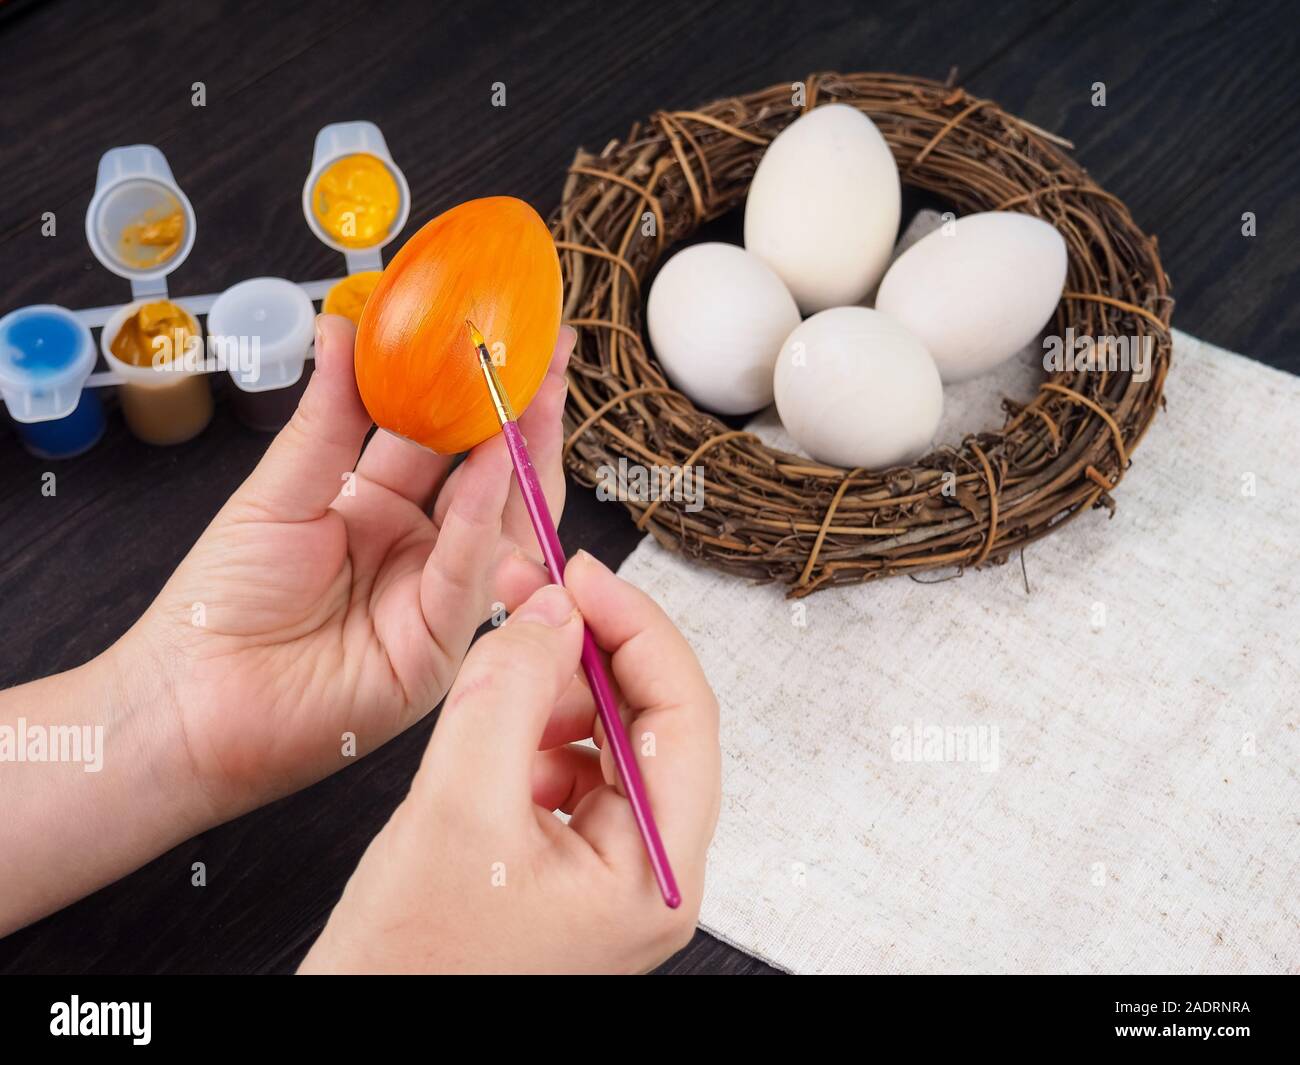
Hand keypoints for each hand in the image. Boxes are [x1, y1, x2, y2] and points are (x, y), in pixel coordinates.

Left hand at [123, 314, 574, 820]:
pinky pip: (469, 572)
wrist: (189, 703)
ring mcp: (434, 596)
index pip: (440, 437)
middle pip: (485, 473)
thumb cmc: (218, 606)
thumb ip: (328, 417)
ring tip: (538, 390)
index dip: (467, 388)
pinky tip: (495, 462)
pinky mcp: (438, 646)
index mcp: (377, 507)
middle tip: (549, 354)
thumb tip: (342, 328)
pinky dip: (482, 517)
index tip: (494, 333)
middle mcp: (417, 548)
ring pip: (497, 519)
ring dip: (521, 455)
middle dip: (520, 414)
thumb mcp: (278, 492)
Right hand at [299, 551, 721, 973]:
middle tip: (532, 592)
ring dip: (555, 690)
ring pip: (606, 737)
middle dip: (587, 648)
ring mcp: (610, 870)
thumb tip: (551, 609)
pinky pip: (570, 767)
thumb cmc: (409, 968)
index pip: (681, 713)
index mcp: (656, 873)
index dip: (635, 628)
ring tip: (498, 679)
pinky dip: (533, 730)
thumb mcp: (456, 806)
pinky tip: (491, 736)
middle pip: (647, 719)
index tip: (582, 576)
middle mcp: (648, 872)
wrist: (361, 1034)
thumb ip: (508, 690)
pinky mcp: (568, 863)